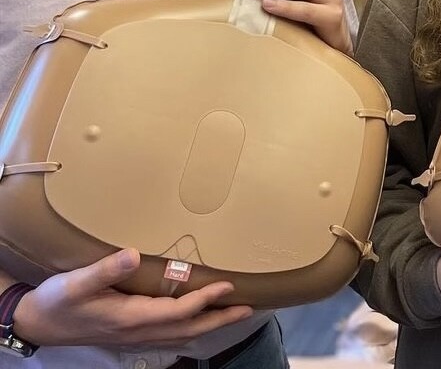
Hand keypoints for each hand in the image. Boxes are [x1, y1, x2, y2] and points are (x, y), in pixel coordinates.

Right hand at [12, 249, 252, 347]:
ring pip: (180, 335)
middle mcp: (137, 331)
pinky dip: (190, 329)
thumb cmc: (57, 301)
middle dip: (219, 319)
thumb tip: (134, 256)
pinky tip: (198, 322)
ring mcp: (134, 337)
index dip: (204, 300)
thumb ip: (105, 270)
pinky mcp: (130, 335)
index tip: (228, 286)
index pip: (177, 312)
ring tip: (234, 314)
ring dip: (209, 325)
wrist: (38, 323)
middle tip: (248, 308)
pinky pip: (169, 336)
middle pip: (187, 329)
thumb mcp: (76, 283)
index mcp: (130, 318)